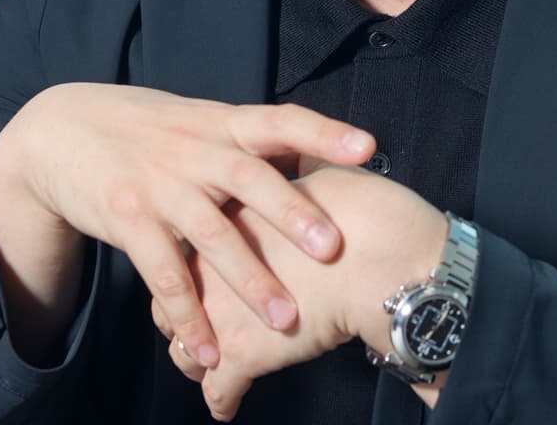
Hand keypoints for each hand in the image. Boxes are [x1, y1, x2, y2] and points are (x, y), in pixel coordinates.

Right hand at [0, 84, 375, 369]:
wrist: (60, 131)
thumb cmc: (147, 130)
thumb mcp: (198, 121)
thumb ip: (248, 141)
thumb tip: (316, 156)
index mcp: (220, 124)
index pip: (279, 120)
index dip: (323, 132)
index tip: (367, 146)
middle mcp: (194, 150)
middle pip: (249, 178)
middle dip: (292, 212)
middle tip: (333, 248)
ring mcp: (159, 185)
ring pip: (210, 234)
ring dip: (249, 279)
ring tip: (286, 320)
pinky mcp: (128, 219)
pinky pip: (163, 274)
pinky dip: (187, 314)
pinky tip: (208, 350)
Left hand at [151, 164, 449, 419]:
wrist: (383, 257)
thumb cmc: (363, 214)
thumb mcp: (322, 172)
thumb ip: (302, 165)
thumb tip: (307, 157)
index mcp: (226, 216)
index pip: (186, 242)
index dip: (190, 260)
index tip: (198, 269)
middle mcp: (210, 264)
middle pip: (173, 295)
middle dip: (178, 313)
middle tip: (189, 320)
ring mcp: (221, 311)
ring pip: (185, 346)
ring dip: (194, 359)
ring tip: (203, 365)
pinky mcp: (243, 354)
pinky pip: (219, 388)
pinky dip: (222, 400)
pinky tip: (225, 406)